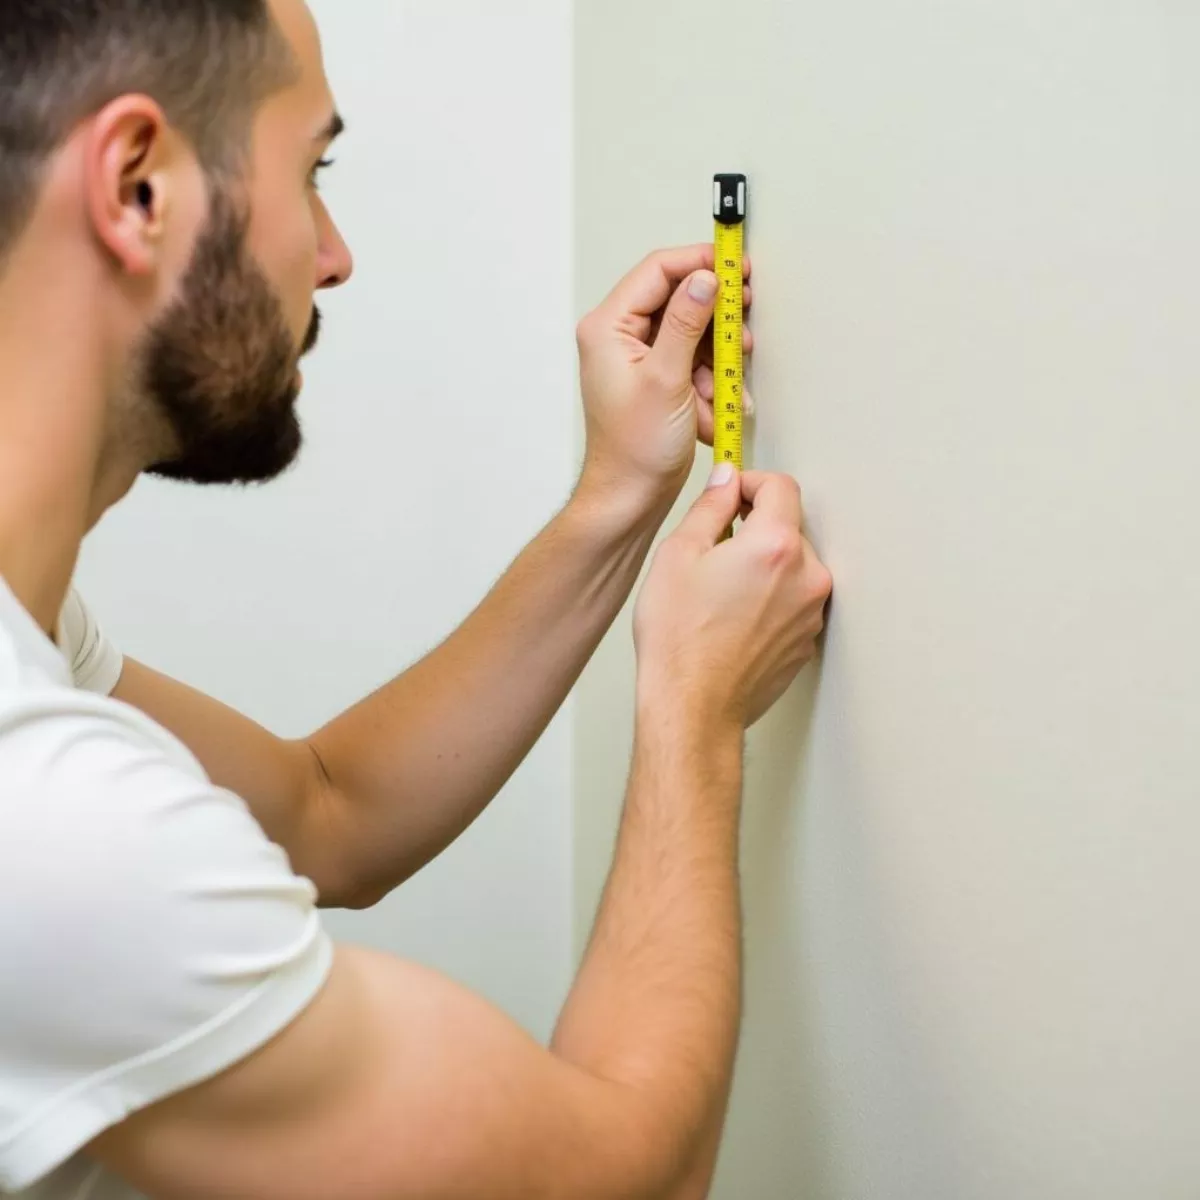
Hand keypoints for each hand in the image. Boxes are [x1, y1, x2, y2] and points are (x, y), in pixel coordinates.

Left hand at [576, 246, 753, 508]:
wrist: (630, 498)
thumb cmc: (634, 451)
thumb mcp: (666, 379)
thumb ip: (687, 323)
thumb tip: (705, 279)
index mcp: (608, 327)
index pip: (658, 271)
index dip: (700, 262)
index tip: (737, 266)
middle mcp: (618, 336)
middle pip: (678, 298)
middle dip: (716, 314)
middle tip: (744, 316)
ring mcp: (638, 358)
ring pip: (691, 332)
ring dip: (717, 355)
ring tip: (728, 380)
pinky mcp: (656, 379)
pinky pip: (692, 362)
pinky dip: (711, 380)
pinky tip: (717, 405)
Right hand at [634, 467, 832, 728]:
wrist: (692, 705)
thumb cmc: (679, 638)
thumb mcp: (678, 555)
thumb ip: (710, 506)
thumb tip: (725, 482)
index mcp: (775, 545)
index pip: (781, 486)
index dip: (751, 483)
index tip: (730, 495)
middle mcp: (807, 575)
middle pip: (789, 526)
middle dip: (756, 528)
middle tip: (715, 551)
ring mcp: (811, 612)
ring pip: (793, 566)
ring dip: (765, 565)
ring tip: (723, 591)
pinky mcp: (806, 640)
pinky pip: (793, 601)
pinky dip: (771, 598)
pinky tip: (734, 617)